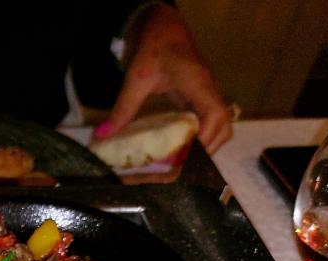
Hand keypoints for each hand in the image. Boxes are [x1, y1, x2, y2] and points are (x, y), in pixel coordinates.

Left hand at [97, 5, 232, 153]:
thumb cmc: (154, 48)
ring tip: (182, 160)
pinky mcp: (201, 97)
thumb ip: (123, 108)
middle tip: (182, 166)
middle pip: (224, 125)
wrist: (164, 27)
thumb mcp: (136, 78)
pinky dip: (201, 136)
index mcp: (199, 83)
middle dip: (208, 148)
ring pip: (221, 124)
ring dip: (207, 144)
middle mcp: (209, 90)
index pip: (216, 114)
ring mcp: (207, 94)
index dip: (207, 137)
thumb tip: (103, 135)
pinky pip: (209, 121)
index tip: (190, 155)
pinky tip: (181, 147)